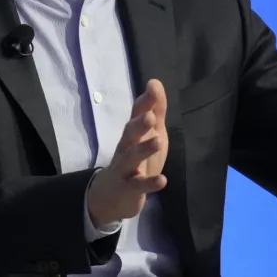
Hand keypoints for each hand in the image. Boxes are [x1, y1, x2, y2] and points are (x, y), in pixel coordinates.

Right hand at [87, 79, 168, 226]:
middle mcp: (125, 147)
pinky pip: (138, 186)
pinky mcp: (128, 188)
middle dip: (139, 124)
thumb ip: (155, 109)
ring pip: (131, 157)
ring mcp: (125, 168)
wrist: (113, 194)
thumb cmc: (136, 158)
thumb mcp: (150, 133)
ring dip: (144, 149)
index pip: (136, 114)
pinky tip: (163, 180)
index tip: (153, 86)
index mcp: (132, 133)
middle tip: (151, 116)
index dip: (145, 101)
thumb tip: (155, 82)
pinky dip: (149, 183)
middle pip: (130, 133)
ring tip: (158, 142)